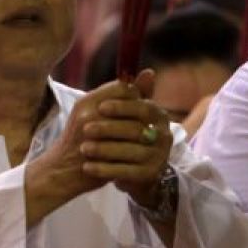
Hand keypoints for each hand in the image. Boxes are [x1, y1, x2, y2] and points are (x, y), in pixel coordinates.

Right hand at [27, 78, 137, 205]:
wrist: (61, 170)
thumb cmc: (81, 141)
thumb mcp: (96, 114)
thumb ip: (122, 97)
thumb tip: (150, 73)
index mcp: (87, 100)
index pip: (124, 88)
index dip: (136, 99)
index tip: (136, 110)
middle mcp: (88, 112)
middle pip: (133, 106)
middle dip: (144, 118)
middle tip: (146, 127)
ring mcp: (93, 131)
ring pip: (136, 126)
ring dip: (145, 134)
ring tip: (146, 141)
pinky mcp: (101, 151)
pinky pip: (131, 145)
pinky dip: (140, 148)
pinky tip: (140, 151)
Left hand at [80, 69, 172, 206]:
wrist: (131, 169)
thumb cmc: (123, 134)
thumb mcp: (124, 113)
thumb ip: (128, 94)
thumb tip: (148, 72)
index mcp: (158, 115)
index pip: (143, 107)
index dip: (121, 107)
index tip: (100, 108)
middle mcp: (163, 135)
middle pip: (135, 130)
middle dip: (108, 129)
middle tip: (85, 130)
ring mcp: (159, 157)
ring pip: (130, 152)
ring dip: (104, 150)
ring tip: (83, 149)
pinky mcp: (150, 175)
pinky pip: (126, 172)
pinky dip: (105, 170)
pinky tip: (87, 167)